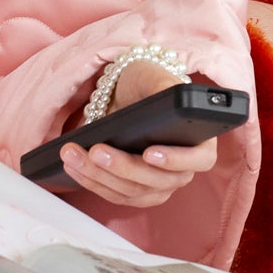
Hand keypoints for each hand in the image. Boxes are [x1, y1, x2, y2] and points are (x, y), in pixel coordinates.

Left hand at [60, 60, 217, 209]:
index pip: (199, 160)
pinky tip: (72, 166)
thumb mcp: (155, 78)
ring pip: (131, 191)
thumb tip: (166, 96)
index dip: (176, 160)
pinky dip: (91, 181)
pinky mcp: (135, 193)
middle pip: (156, 180)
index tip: (149, 152)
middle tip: (95, 150)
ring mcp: (159, 186)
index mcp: (200, 142)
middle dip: (121, 167)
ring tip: (73, 154)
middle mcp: (183, 170)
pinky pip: (114, 194)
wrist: (127, 97)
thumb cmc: (146, 87)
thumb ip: (164, 86)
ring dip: (98, 175)